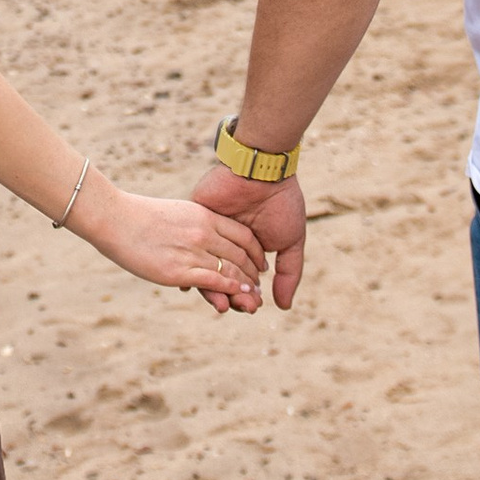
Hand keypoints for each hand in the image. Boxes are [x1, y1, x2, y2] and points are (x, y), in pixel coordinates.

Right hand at [72, 181, 266, 314]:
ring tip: (254, 298)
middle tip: (260, 286)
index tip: (260, 263)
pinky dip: (230, 290)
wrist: (114, 218)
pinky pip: (214, 282)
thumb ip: (193, 224)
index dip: (256, 252)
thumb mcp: (175, 213)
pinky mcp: (180, 271)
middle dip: (254, 273)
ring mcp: (192, 252)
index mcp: (203, 215)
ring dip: (246, 287)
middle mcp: (203, 232)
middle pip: (241, 255)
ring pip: (231, 271)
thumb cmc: (138, 216)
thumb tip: (200, 236)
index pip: (242, 235)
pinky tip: (237, 295)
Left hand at [193, 165, 307, 309]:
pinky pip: (188, 248)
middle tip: (240, 307)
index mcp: (248, 249)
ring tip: (222, 302)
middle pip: (222, 278)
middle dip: (231, 295)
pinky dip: (188, 266)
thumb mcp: (290, 242)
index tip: (253, 306)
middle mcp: (226, 243)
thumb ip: (288, 274)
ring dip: (212, 288)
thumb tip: (283, 307)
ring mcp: (209, 232)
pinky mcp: (195, 219)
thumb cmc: (282, 204)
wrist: (264, 172)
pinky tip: (190, 284)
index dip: (247, 295)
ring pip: (204, 268)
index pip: (241, 279)